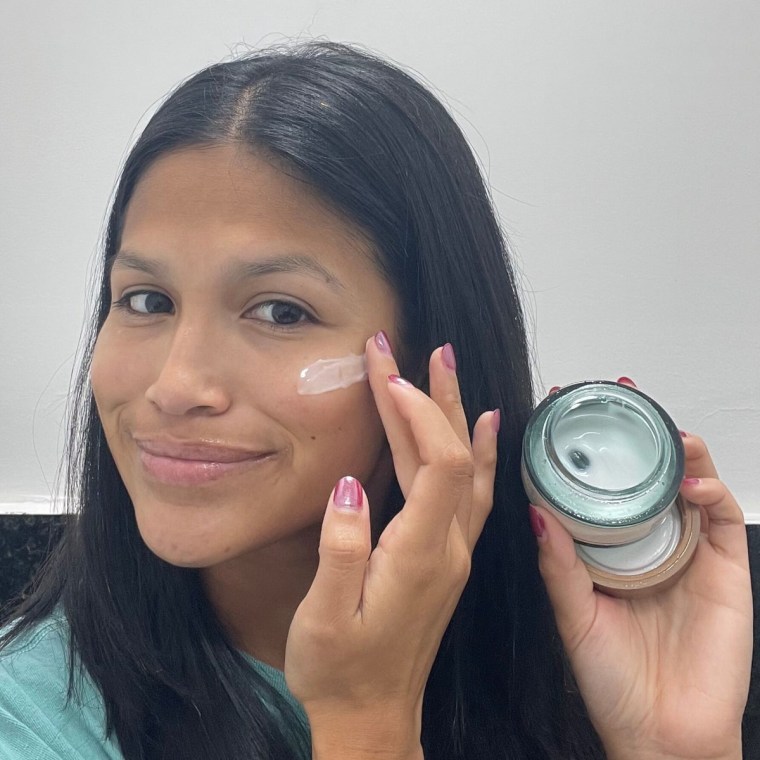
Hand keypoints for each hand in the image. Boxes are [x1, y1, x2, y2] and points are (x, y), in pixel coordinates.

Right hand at [284, 333, 498, 758]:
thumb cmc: (340, 672)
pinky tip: (481, 424)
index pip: (438, 464)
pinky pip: (475, 492)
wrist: (374, 719)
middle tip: (410, 348)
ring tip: (444, 364)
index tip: (387, 373)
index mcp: (419, 556)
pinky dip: (477, 451)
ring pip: (469, 467)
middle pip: (457, 455)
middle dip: (430, 396)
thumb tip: (352, 485)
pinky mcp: (447, 557)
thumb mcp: (325, 618)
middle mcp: (448, 548)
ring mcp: (454, 552)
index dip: (418, 412)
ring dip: (454, 412)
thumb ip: (341, 550)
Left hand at [533, 379, 752, 759]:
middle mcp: (645, 543)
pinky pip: (720, 517)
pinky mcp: (723, 569)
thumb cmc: (613, 681)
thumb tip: (537, 512)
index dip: (585, 447)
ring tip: (661, 427)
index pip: (596, 485)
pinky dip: (709, 490)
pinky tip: (688, 483)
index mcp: (606, 550)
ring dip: (677, 450)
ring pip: (686, 483)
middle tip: (619, 393)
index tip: (564, 409)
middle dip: (636, 431)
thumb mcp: (573, 615)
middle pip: (643, 473)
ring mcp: (685, 552)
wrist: (662, 735)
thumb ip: (559, 565)